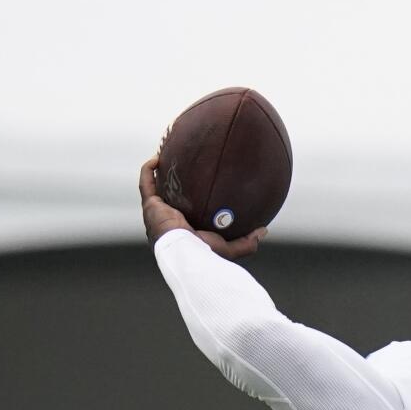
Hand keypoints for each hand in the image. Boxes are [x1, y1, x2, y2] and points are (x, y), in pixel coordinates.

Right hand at [138, 155, 265, 259]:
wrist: (186, 251)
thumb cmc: (205, 252)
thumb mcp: (230, 248)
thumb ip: (247, 241)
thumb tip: (264, 230)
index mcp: (183, 231)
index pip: (186, 214)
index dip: (189, 202)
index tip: (200, 188)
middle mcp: (167, 221)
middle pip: (168, 199)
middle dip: (172, 185)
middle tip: (182, 169)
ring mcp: (157, 213)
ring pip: (154, 188)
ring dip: (158, 173)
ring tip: (166, 158)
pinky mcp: (150, 205)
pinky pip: (146, 182)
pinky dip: (149, 170)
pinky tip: (158, 157)